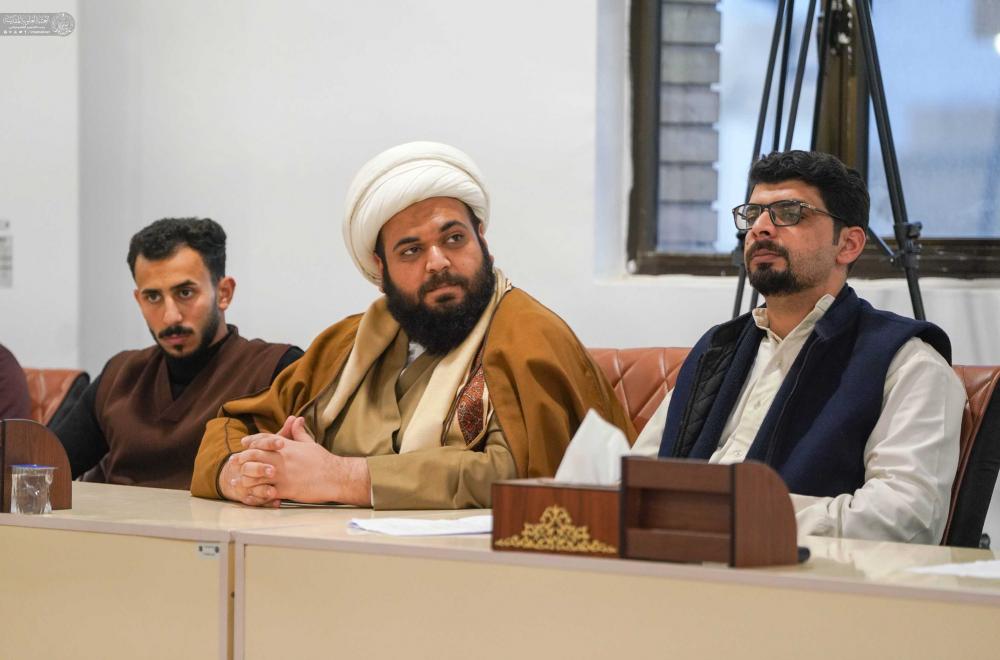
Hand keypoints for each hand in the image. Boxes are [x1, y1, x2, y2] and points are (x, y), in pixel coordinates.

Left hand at [223, 416, 371, 505]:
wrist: (334, 476)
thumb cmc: (323, 460)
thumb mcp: (310, 443)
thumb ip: (299, 432)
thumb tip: (296, 419)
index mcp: (287, 446)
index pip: (264, 440)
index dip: (251, 441)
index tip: (243, 444)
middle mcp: (281, 458)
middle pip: (254, 455)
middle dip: (242, 458)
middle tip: (234, 463)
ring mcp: (282, 474)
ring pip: (255, 474)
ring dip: (244, 477)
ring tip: (237, 481)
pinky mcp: (284, 489)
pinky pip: (264, 491)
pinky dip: (254, 493)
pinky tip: (249, 496)